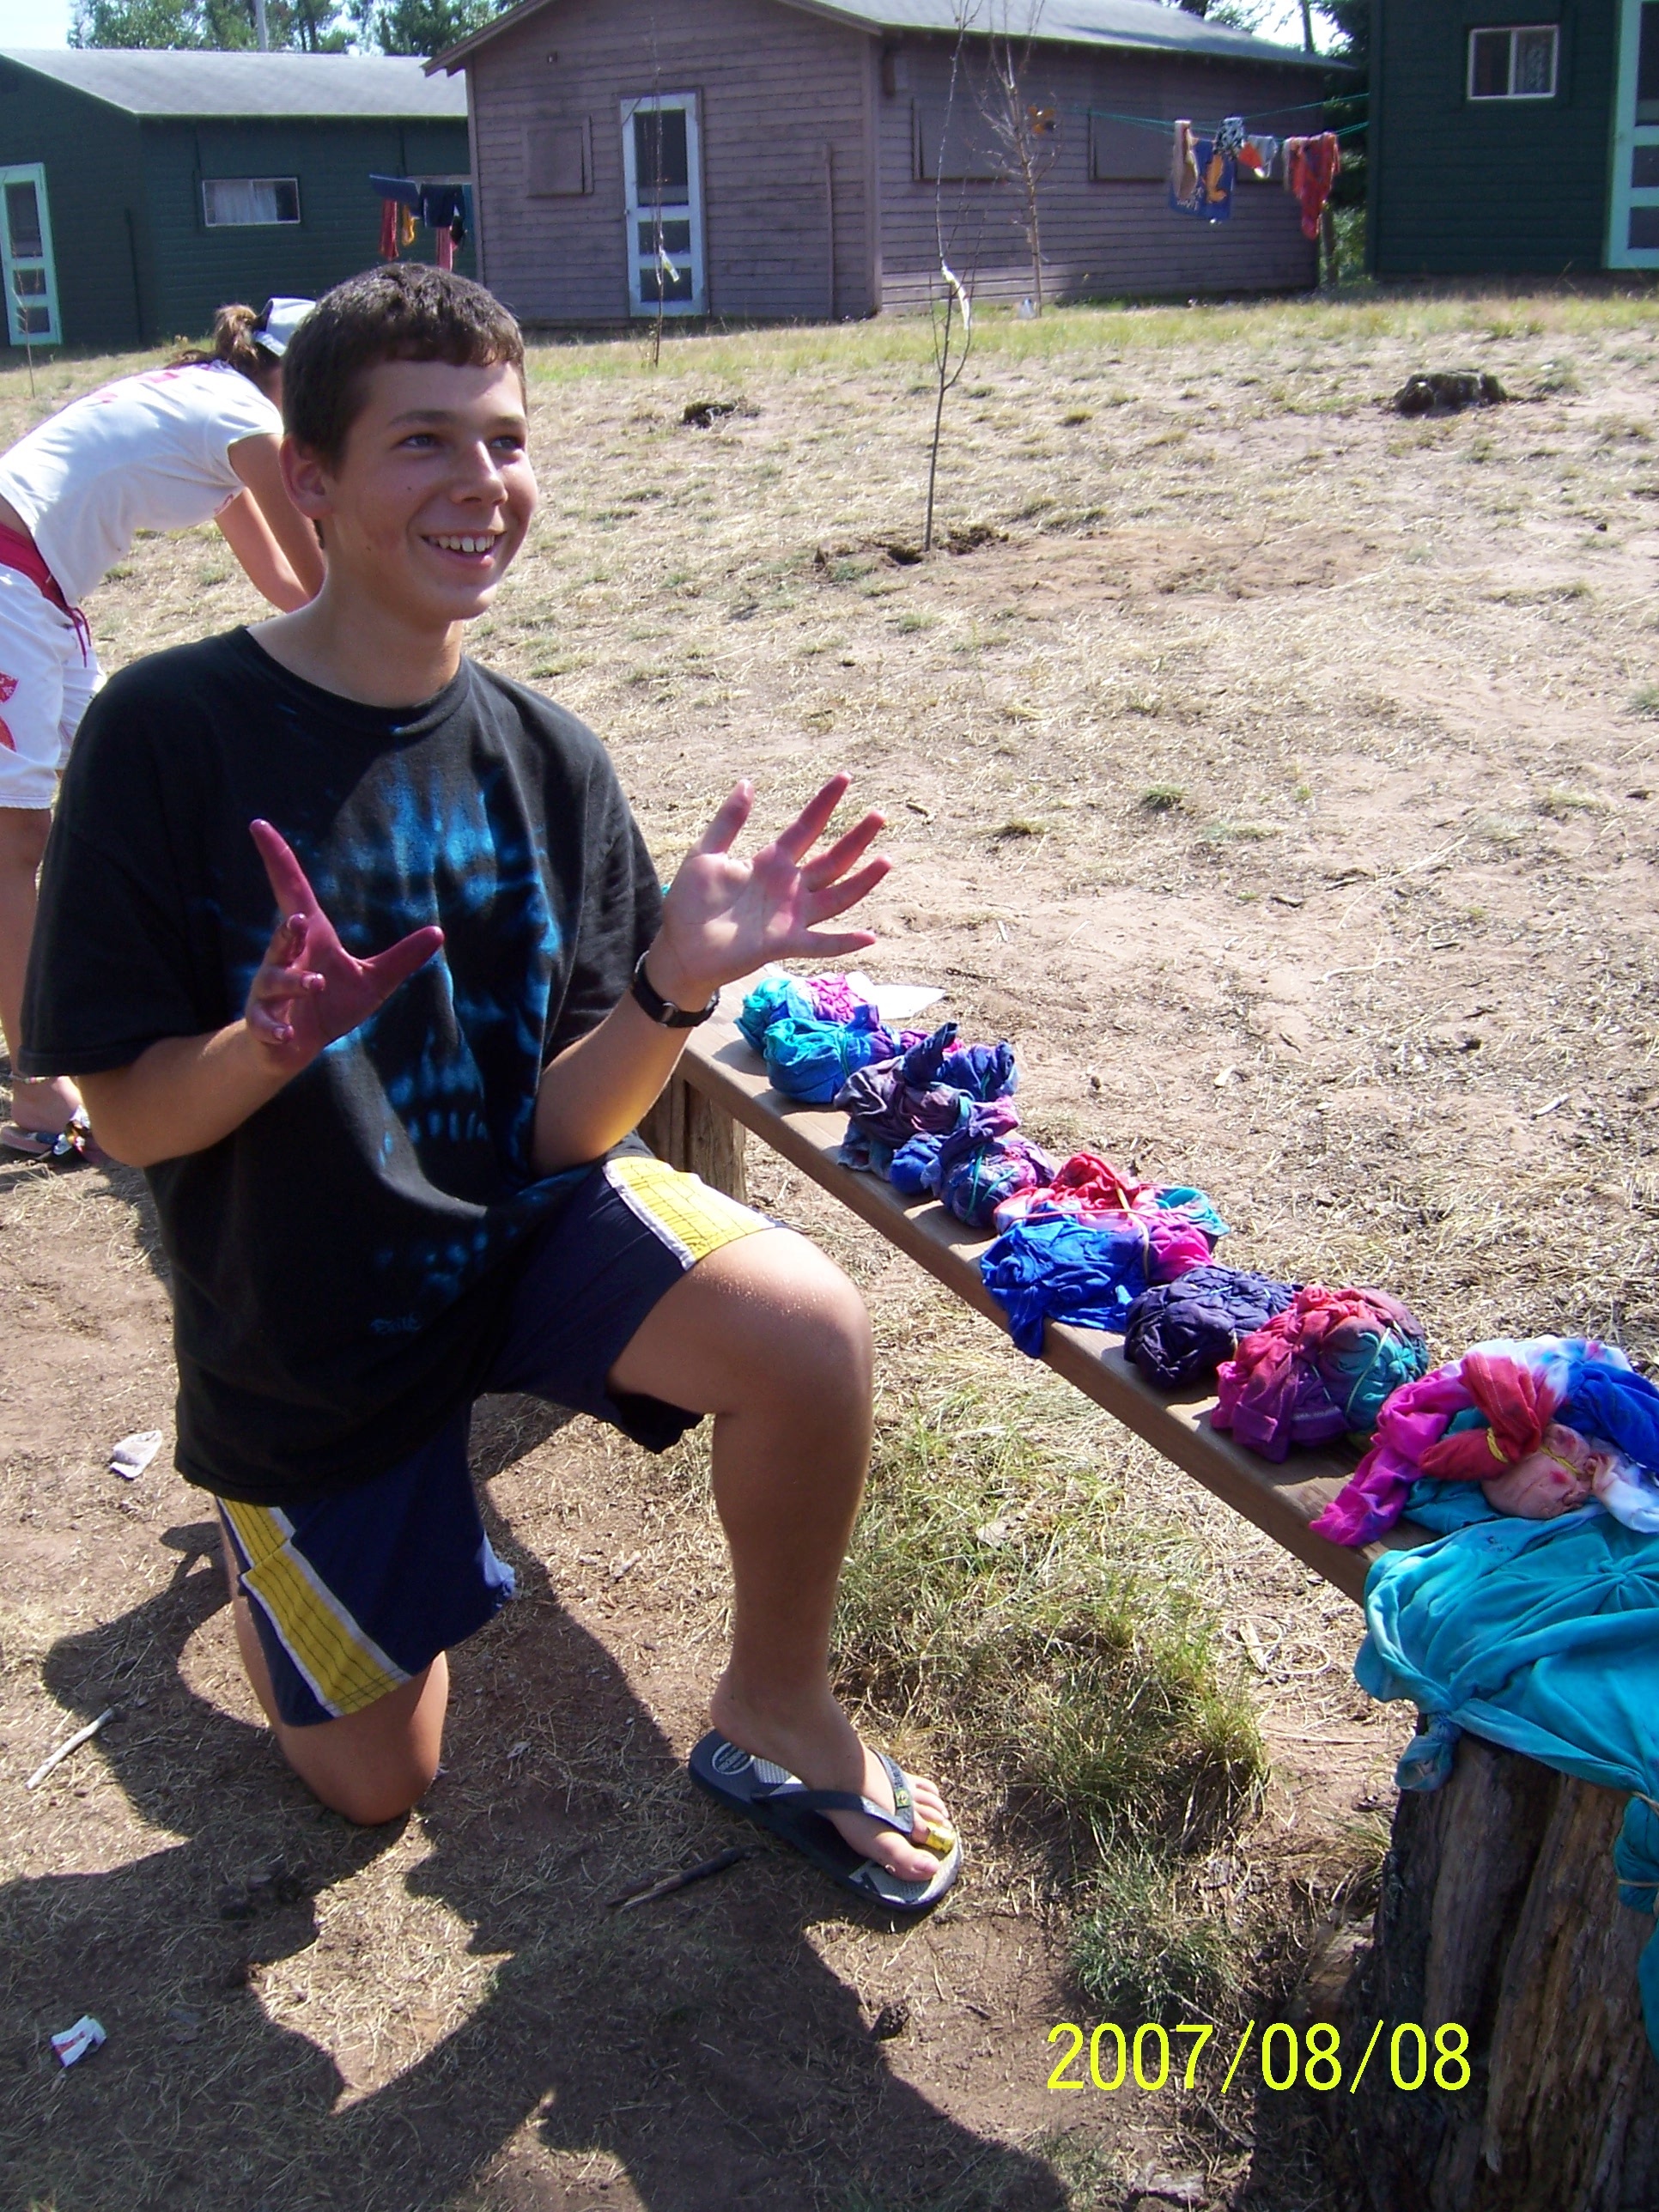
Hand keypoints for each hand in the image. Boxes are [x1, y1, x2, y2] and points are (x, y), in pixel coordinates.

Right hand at [244, 819, 443, 1070]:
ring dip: (294, 981)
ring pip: (275, 979)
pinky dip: (275, 1026)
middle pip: (282, 935)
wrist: (293, 1046)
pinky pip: (264, 1022)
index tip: (258, 824)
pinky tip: (288, 1033)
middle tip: (299, 921)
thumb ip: (402, 958)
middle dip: (288, 929)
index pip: (290, 890)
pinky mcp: (264, 1022)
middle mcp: (285, 959)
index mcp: (310, 940)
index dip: (276, 858)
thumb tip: (439, 932)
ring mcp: (270, 991)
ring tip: (316, 983)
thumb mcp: (373, 981)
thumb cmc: (330, 1006)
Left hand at [649, 775, 888, 1008]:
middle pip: (832, 860)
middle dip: (856, 839)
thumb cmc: (690, 902)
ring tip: (886, 860)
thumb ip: (728, 821)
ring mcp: (790, 915)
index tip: (845, 777)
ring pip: (837, 896)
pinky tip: (868, 937)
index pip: (806, 827)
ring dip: (862, 881)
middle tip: (879, 815)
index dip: (824, 803)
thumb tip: (748, 783)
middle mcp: (789, 887)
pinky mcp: (784, 943)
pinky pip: (820, 943)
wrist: (680, 946)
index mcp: (771, 862)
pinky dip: (843, 942)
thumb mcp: (705, 853)